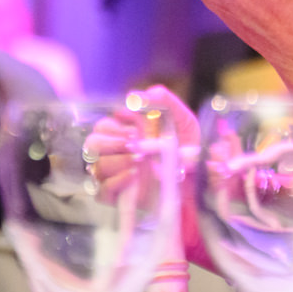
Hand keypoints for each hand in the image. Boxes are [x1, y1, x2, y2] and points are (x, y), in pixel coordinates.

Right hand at [86, 87, 210, 268]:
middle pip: (92, 144)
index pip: (103, 126)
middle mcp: (115, 152)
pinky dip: (116, 183)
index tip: (135, 130)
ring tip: (139, 161)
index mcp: (123, 131)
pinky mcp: (118, 196)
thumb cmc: (187, 144)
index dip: (115, 127)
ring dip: (116, 162)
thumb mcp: (181, 117)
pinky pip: (102, 191)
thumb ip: (162, 100)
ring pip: (96, 166)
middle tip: (135, 146)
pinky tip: (134, 176)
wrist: (200, 176)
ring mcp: (115, 175)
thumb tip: (137, 95)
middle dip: (111, 143)